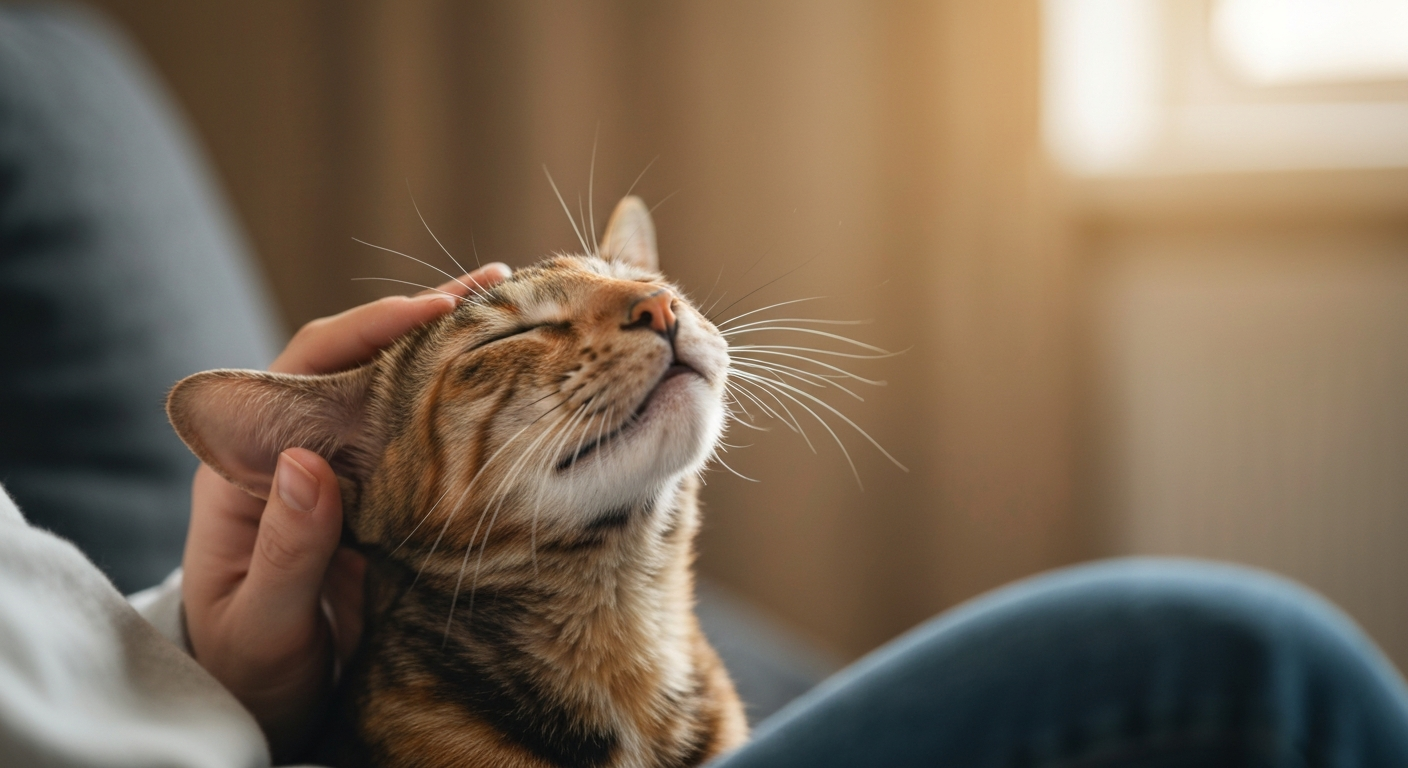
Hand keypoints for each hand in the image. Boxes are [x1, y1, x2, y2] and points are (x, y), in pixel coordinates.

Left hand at [181, 263, 510, 757]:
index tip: (430, 313)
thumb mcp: (260, 623)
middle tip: (497, 290)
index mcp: (248, 471)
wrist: (263, 709)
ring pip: (399, 396)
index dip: (367, 332)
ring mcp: (346, 478)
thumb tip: (306, 466)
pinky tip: (514, 390)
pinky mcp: (384, 505)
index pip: (303, 370)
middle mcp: (299, 457)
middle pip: (360, 365)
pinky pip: (425, 443)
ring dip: (454, 355)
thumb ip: (283, 550)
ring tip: (520, 318)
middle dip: (427, 323)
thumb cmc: (248, 670)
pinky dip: (468, 412)